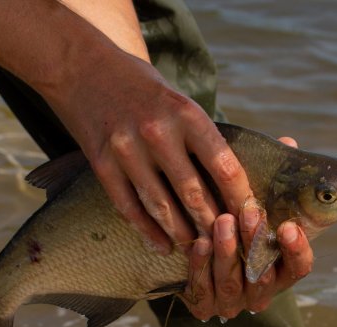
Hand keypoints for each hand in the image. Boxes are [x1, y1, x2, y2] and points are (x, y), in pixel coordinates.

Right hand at [43, 49, 251, 254]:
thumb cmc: (145, 90)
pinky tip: (162, 246)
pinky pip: (128, 207)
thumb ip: (205, 139)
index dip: (241, 198)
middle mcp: (157, 132)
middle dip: (213, 224)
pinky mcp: (101, 163)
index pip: (224, 167)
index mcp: (187, 114)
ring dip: (182, 233)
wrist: (85, 69)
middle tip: (227, 244)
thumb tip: (236, 184)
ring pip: (161, 206)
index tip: (251, 218)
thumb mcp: (181, 102)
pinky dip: (147, 231)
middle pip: (193, 193)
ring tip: (197, 248)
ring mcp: (126, 149)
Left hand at [181, 138, 314, 320]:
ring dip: (227, 253)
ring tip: (221, 222)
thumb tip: (288, 143)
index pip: (300, 268)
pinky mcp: (203, 307)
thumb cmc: (230, 222)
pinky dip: (200, 267)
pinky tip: (198, 243)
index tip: (288, 226)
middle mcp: (261, 292)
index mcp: (281, 271)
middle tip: (249, 214)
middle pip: (264, 277)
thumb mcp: (253, 203)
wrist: (188, 251)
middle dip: (255, 243)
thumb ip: (272, 181)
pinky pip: (203, 291)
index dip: (297, 250)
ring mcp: (232, 303)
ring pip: (233, 285)